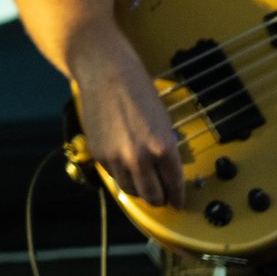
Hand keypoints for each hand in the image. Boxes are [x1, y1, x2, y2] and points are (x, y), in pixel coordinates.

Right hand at [74, 40, 186, 206]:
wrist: (105, 73)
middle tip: (162, 198)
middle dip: (160, 199)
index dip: (178, 197)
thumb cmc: (138, 91)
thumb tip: (165, 172)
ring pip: (131, 190)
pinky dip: (121, 175)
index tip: (177, 202)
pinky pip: (113, 175)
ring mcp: (116, 157)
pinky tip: (125, 166)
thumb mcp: (163, 122)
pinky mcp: (98, 154)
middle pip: (152, 196)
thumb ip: (164, 150)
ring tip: (143, 185)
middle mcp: (139, 156)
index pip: (174, 185)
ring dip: (139, 191)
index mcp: (163, 147)